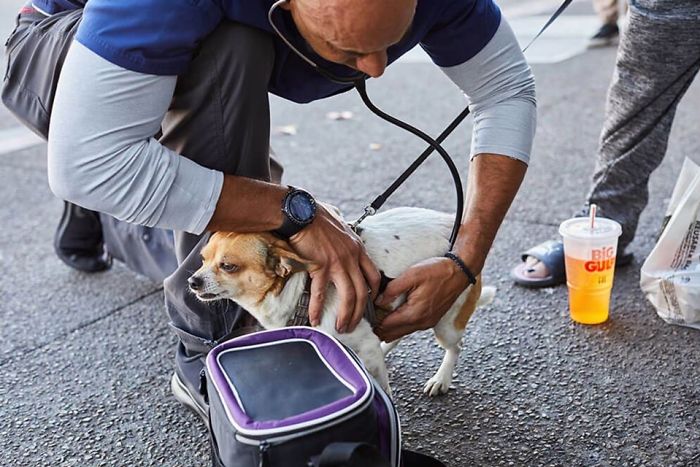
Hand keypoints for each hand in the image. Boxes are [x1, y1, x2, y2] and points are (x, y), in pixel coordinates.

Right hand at [289, 204, 379, 332]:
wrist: (300, 212)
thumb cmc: (315, 215)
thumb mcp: (339, 223)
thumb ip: (344, 235)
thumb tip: (341, 234)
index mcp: (357, 248)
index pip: (373, 275)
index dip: (374, 292)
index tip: (369, 302)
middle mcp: (352, 257)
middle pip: (363, 291)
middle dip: (359, 312)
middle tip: (353, 324)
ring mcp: (338, 263)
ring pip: (348, 296)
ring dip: (345, 315)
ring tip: (341, 327)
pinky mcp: (321, 266)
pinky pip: (321, 293)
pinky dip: (318, 308)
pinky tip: (316, 319)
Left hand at [375, 257, 469, 341]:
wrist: (460, 272)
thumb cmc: (438, 271)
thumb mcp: (411, 275)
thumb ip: (392, 290)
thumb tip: (378, 301)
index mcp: (414, 314)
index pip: (386, 327)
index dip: (372, 322)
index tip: (364, 315)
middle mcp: (421, 323)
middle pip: (391, 334)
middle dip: (378, 328)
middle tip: (367, 318)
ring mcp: (427, 323)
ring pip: (401, 332)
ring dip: (388, 327)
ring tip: (377, 315)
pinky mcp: (430, 319)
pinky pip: (410, 327)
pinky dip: (399, 324)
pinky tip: (393, 314)